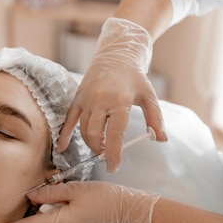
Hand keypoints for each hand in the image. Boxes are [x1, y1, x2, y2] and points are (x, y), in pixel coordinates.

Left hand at [0, 181, 160, 222]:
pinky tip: (84, 210)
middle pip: (44, 219)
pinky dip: (69, 217)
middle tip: (67, 195)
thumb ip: (49, 194)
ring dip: (59, 212)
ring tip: (80, 202)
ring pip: (55, 222)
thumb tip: (30, 197)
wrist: (127, 210)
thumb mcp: (74, 189)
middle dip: (48, 208)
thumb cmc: (102, 196)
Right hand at [58, 17, 166, 171]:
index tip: (113, 167)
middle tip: (107, 156)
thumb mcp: (149, 96)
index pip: (115, 133)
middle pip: (95, 134)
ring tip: (100, 148)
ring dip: (90, 143)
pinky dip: (64, 135)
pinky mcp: (77, 99)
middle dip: (100, 149)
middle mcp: (100, 100)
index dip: (114, 153)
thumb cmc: (135, 78)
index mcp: (119, 100)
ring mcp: (86, 99)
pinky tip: (61, 147)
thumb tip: (161, 139)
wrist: (116, 55)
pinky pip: (69, 120)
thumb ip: (155, 119)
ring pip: (83, 129)